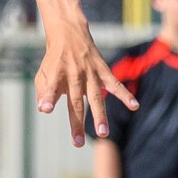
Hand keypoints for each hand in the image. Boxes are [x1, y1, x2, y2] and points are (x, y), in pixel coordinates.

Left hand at [38, 18, 137, 146]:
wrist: (69, 34)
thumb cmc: (54, 60)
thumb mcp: (43, 73)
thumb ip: (43, 91)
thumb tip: (43, 109)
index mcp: (56, 74)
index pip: (51, 87)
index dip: (48, 98)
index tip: (45, 109)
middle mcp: (74, 74)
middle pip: (75, 102)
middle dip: (76, 123)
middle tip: (77, 143)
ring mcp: (90, 73)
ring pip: (96, 98)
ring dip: (100, 115)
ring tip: (103, 133)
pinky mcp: (102, 71)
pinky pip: (115, 84)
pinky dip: (125, 95)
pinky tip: (134, 106)